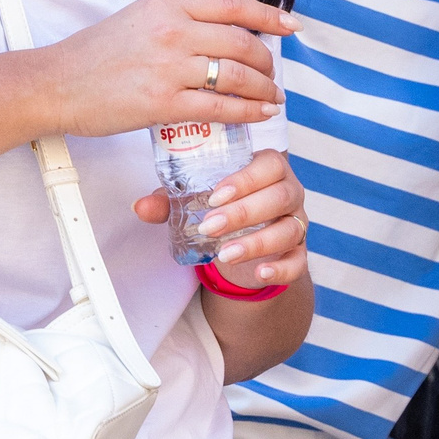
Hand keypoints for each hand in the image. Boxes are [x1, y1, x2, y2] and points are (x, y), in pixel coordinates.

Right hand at [38, 0, 295, 138]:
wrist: (53, 84)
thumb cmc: (94, 55)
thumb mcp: (138, 19)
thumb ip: (178, 21)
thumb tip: (222, 32)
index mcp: (166, 4)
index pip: (232, 4)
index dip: (269, 15)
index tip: (291, 27)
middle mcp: (172, 30)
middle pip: (241, 41)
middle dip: (267, 61)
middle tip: (273, 74)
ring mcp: (169, 67)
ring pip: (237, 75)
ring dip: (263, 88)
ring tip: (272, 97)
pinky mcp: (163, 102)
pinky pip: (220, 107)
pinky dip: (247, 111)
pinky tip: (259, 113)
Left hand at [131, 148, 310, 288]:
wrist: (243, 238)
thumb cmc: (222, 207)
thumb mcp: (195, 201)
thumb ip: (170, 202)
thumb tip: (140, 206)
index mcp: (268, 169)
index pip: (269, 165)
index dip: (246, 179)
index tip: (215, 196)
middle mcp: (289, 193)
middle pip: (280, 197)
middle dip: (244, 212)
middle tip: (209, 227)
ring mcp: (297, 223)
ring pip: (290, 230)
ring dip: (257, 242)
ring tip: (224, 254)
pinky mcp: (298, 253)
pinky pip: (299, 262)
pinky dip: (281, 269)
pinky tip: (260, 273)